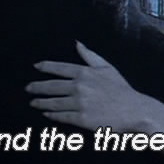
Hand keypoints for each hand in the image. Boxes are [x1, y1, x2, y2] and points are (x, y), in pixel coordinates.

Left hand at [26, 41, 157, 131]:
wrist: (134, 110)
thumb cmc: (122, 90)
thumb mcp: (108, 68)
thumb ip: (90, 56)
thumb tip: (77, 44)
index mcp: (86, 72)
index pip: (60, 68)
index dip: (46, 67)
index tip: (36, 67)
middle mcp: (80, 86)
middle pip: (52, 86)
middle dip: (37, 87)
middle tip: (28, 88)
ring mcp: (80, 103)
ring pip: (54, 102)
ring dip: (41, 102)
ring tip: (33, 102)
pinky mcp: (81, 118)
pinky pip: (62, 116)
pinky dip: (52, 115)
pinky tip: (46, 114)